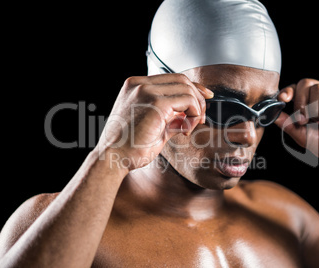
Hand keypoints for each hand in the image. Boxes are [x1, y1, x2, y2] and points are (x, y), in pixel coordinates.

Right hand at [96, 74, 212, 170]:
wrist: (113, 158)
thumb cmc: (129, 146)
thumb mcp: (152, 125)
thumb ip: (170, 116)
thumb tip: (189, 113)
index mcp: (135, 86)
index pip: (172, 78)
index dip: (192, 88)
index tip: (205, 98)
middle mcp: (139, 84)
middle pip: (182, 80)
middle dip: (198, 98)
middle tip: (200, 119)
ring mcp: (146, 91)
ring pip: (186, 89)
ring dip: (196, 108)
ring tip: (189, 128)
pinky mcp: (156, 103)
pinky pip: (187, 101)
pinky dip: (193, 114)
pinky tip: (185, 130)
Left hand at [274, 78, 318, 161]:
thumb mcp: (301, 135)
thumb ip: (287, 124)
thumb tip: (271, 114)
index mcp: (307, 102)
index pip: (294, 88)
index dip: (287, 91)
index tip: (282, 99)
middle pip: (305, 83)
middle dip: (300, 102)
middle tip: (304, 120)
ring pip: (318, 88)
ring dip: (316, 108)